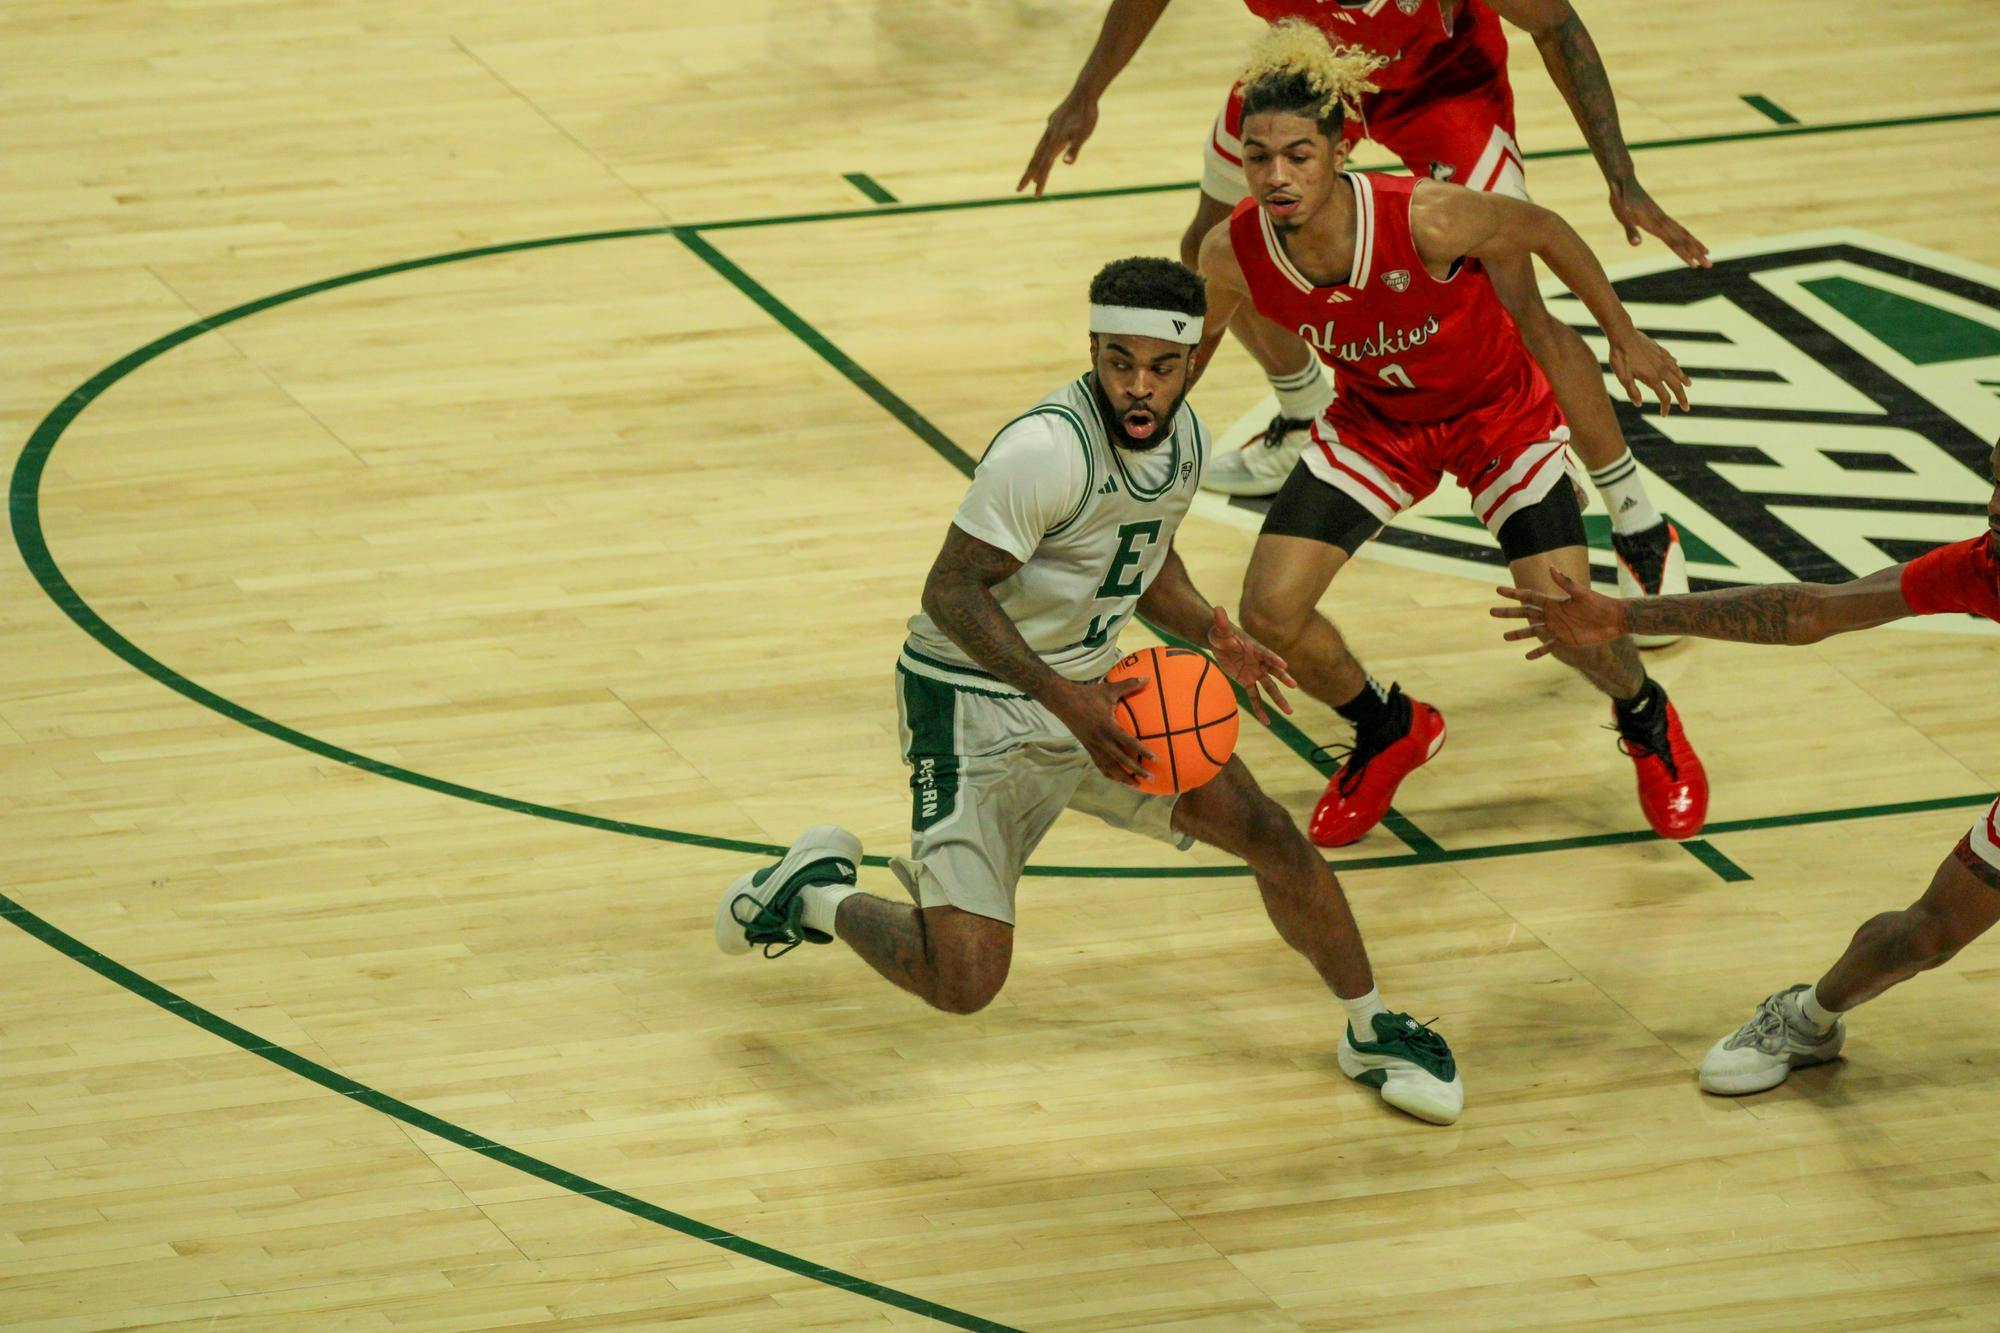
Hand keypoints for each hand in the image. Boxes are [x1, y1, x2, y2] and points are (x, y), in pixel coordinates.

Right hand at [1018, 87, 1098, 195]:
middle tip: (1019, 190)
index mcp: (1055, 142)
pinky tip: (1043, 150)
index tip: (1035, 195)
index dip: (1040, 181)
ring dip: (1033, 165)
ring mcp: (1050, 129)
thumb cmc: (1086, 114)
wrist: (1084, 91)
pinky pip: (1044, 141)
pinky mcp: (1054, 123)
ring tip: (1031, 176)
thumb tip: (1067, 164)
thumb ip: (1074, 149)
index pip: (1045, 166)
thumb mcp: (1084, 133)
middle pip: (1036, 160)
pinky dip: (1040, 151)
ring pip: (1038, 151)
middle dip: (1028, 176)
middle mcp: (1049, 136)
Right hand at [1043, 676, 1156, 786]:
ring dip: (1123, 778)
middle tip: (1151, 779)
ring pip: (1109, 767)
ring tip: (1136, 786)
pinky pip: (1099, 765)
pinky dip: (1109, 774)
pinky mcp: (1087, 748)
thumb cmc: (1087, 694)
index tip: (1156, 759)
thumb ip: (1128, 685)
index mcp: (1107, 727)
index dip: (1142, 752)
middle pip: (1121, 761)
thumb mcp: (1108, 690)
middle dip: (1136, 772)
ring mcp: (1093, 746)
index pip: (1128, 742)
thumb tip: (1148, 678)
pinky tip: (1118, 779)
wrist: (1062, 701)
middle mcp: (1100, 740)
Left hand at [1204, 605, 1294, 725]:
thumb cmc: (1220, 633)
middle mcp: (1259, 662)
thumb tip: (1216, 608)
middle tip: (1294, 685)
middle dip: (1283, 678)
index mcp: (1255, 648)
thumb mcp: (1219, 628)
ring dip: (1279, 700)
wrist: (1218, 641)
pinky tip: (1267, 722)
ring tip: (1290, 712)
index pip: (1267, 654)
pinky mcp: (1247, 681)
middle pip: (1274, 672)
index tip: (1284, 665)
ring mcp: (1255, 673)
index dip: (1274, 659)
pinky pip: (1255, 697)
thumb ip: (1221, 621)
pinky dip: (1260, 709)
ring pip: (1269, 688)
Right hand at [1490, 569, 1624, 657]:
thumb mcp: (1582, 593)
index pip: (1529, 597)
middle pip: (1525, 613)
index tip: (1498, 591)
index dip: (1513, 594)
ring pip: (1533, 631)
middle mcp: (1553, 615)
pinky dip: (1538, 651)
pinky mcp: (1565, 640)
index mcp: (1554, 602)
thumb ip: (1566, 582)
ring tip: (1504, 636)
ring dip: (1519, 633)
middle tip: (1491, 612)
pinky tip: (1527, 656)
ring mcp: (1557, 628)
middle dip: (1509, 613)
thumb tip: (1551, 568)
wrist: (1615, 619)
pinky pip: (1548, 646)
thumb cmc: (1600, 604)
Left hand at [1608, 177, 1709, 267]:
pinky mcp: (1660, 216)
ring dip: (1696, 245)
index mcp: (1655, 223)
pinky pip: (1677, 229)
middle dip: (1697, 252)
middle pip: (1684, 239)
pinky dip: (1687, 237)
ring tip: (1708, 255)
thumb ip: (1630, 230)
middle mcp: (1662, 221)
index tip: (1694, 264)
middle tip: (1709, 265)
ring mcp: (1662, 218)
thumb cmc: (1620, 198)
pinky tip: (1693, 243)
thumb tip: (1636, 244)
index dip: (1683, 253)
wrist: (1624, 179)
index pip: (1673, 242)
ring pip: (1683, 234)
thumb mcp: (1622, 216)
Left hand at [1608, 326, 1691, 416]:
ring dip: (1683, 380)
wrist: (1623, 335)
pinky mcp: (1660, 350)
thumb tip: (1639, 404)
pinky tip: (1677, 365)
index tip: (1664, 415)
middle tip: (1686, 408)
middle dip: (1682, 398)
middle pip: (1676, 387)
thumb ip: (1632, 391)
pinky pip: (1671, 360)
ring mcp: (1662, 358)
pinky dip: (1676, 366)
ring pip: (1677, 372)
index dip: (1665, 407)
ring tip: (1689, 386)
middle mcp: (1662, 369)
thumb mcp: (1622, 377)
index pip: (1664, 397)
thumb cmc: (1620, 357)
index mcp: (1653, 378)